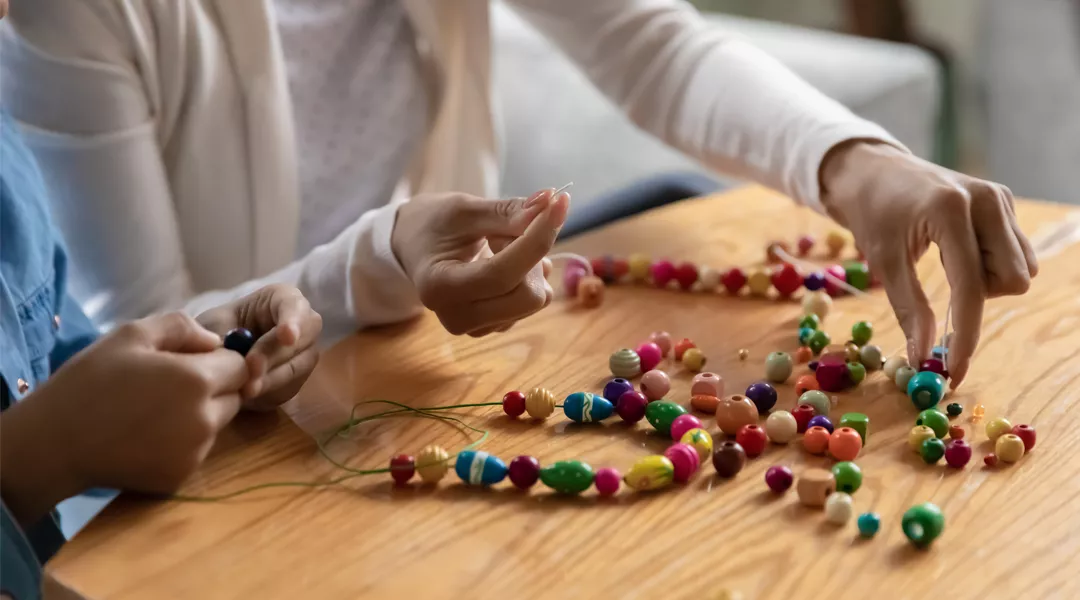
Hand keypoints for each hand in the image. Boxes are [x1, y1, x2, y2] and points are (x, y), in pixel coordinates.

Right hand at [0, 313, 247, 524]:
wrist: (54, 442)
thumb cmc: (90, 381)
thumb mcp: (131, 335)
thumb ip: (182, 328)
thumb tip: (217, 342)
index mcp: (197, 380)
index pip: (242, 367)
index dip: (222, 361)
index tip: (193, 362)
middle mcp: (205, 419)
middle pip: (235, 397)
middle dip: (214, 388)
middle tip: (170, 387)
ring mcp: (194, 453)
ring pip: (217, 425)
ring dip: (200, 416)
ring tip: (154, 412)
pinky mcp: (180, 477)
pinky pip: (197, 451)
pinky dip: (182, 443)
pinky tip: (147, 436)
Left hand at [196, 285, 322, 409]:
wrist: (216, 356)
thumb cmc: (217, 329)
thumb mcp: (213, 325)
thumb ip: (222, 334)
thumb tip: (228, 347)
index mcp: (282, 299)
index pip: (295, 305)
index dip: (293, 320)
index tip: (286, 337)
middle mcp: (302, 325)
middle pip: (302, 340)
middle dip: (274, 356)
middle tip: (251, 369)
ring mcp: (304, 354)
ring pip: (297, 368)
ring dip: (270, 380)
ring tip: (243, 390)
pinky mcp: (297, 380)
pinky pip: (289, 388)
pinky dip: (268, 394)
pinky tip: (246, 395)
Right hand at [391, 189, 569, 335]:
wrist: (415, 247)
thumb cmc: (435, 224)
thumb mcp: (465, 209)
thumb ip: (507, 211)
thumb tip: (548, 202)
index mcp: (439, 286)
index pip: (503, 273)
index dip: (537, 238)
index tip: (559, 203)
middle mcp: (456, 317)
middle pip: (527, 296)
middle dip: (533, 256)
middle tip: (510, 229)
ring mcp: (475, 327)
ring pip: (535, 299)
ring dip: (531, 265)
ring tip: (499, 244)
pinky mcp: (492, 327)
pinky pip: (531, 303)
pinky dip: (528, 277)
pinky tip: (502, 262)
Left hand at [820, 141, 1038, 385]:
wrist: (873, 170)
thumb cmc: (873, 214)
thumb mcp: (884, 261)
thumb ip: (908, 309)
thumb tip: (921, 357)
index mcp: (951, 210)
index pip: (971, 287)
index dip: (966, 335)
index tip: (955, 370)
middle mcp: (987, 200)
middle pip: (1013, 281)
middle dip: (979, 298)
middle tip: (941, 286)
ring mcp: (1000, 198)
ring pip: (1021, 270)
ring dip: (986, 283)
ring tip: (947, 264)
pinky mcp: (1004, 201)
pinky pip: (1017, 254)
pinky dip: (991, 267)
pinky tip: (960, 253)